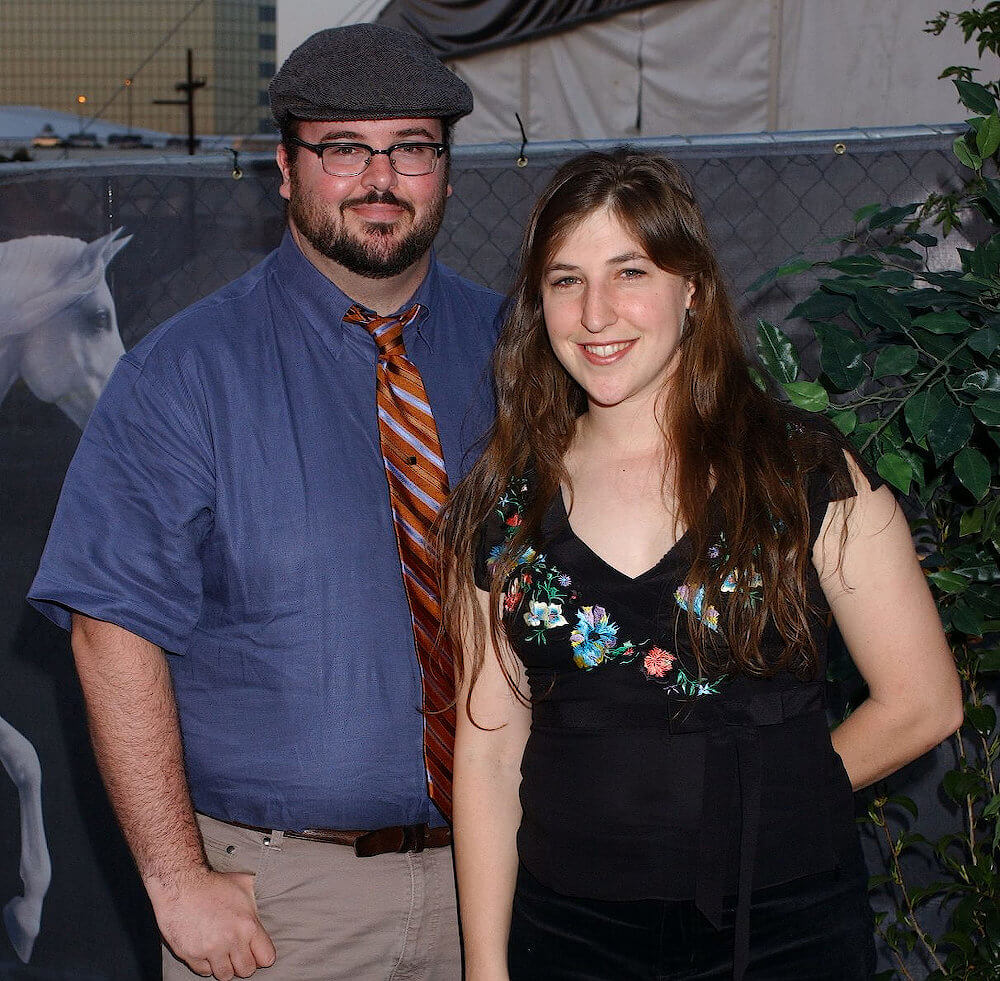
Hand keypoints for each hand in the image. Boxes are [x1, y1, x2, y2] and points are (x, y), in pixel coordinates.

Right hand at [146, 867, 275, 979]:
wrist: (180, 885)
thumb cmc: (211, 883)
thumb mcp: (243, 884)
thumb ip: (257, 900)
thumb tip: (269, 895)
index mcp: (248, 925)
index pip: (266, 957)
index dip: (262, 955)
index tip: (256, 952)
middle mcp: (231, 940)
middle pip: (247, 970)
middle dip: (244, 963)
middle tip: (238, 953)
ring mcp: (211, 950)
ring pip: (225, 975)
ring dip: (225, 966)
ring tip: (223, 953)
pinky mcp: (191, 955)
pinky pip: (204, 972)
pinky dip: (206, 965)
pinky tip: (207, 951)